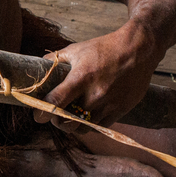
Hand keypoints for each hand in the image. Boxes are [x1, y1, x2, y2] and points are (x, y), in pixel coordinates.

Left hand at [34, 26, 160, 131]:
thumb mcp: (77, 49)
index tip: (37, 116)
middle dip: (56, 121)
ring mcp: (108, 104)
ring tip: (69, 118)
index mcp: (81, 78)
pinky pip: (99, 127)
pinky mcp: (120, 110)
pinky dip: (89, 125)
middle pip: (67, 121)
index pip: (55, 102)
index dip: (42, 113)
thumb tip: (38, 65)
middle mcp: (94, 94)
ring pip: (83, 128)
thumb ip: (55, 59)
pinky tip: (85, 117)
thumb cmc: (105, 48)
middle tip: (54, 116)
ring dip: (72, 126)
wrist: (138, 50)